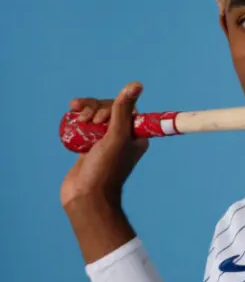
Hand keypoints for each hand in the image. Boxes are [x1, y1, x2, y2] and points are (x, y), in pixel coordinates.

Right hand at [60, 82, 148, 207]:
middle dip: (97, 108)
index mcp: (137, 135)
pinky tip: (72, 114)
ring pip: (97, 117)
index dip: (113, 106)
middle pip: (110, 110)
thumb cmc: (105, 169)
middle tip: (88, 120)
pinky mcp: (89, 146)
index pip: (127, 108)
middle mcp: (123, 137)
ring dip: (87, 111)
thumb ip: (124, 111)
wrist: (86, 197)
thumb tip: (136, 84)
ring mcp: (105, 142)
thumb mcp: (117, 137)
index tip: (101, 117)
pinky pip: (86, 126)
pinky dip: (79, 119)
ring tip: (77, 116)